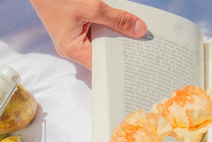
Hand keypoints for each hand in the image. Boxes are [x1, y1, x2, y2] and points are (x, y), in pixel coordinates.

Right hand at [28, 0, 146, 68]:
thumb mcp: (92, 6)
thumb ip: (117, 19)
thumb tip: (139, 30)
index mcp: (74, 50)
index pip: (100, 66)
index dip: (117, 65)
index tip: (135, 63)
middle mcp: (72, 48)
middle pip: (100, 53)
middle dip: (118, 47)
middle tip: (140, 45)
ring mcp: (71, 38)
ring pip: (97, 41)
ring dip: (111, 34)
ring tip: (132, 32)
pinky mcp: (71, 27)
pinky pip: (91, 31)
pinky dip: (103, 26)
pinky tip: (116, 20)